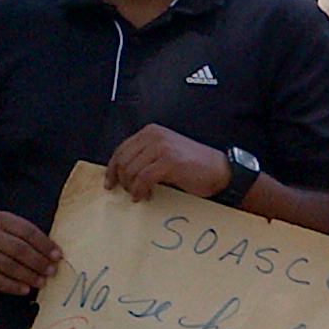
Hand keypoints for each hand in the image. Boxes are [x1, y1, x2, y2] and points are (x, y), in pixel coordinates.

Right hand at [0, 211, 61, 296]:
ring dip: (29, 275)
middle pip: (19, 249)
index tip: (58, 256)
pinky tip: (26, 289)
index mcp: (0, 220)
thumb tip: (55, 255)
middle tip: (52, 271)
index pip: (27, 231)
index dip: (44, 244)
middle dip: (38, 261)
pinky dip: (13, 286)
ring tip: (42, 282)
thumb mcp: (8, 231)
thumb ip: (28, 238)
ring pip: (9, 266)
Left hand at [106, 126, 227, 202]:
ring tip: (140, 195)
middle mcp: (154, 136)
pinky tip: (145, 196)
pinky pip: (143, 179)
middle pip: (123, 160)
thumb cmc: (194, 166)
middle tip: (128, 193)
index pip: (121, 149)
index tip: (109, 183)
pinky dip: (140, 191)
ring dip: (132, 188)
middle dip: (121, 180)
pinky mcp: (169, 162)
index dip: (111, 168)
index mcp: (151, 132)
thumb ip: (146, 156)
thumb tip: (123, 173)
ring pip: (131, 171)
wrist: (219, 170)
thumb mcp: (165, 153)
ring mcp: (162, 148)